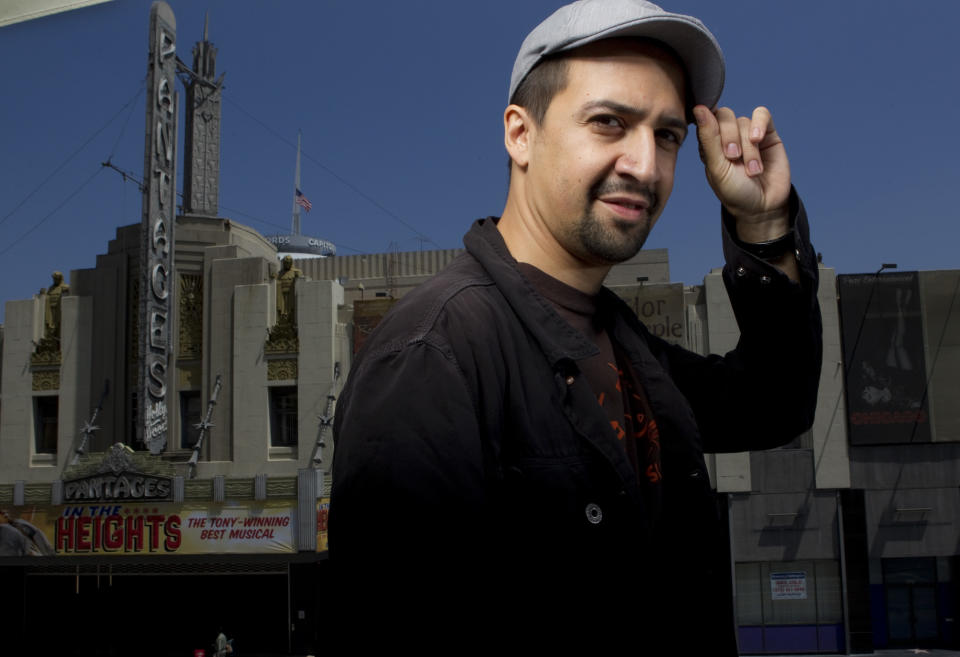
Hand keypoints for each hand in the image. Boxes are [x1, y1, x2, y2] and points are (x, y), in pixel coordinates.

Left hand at [693, 105, 790, 241]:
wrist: (762, 207)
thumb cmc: (735, 191)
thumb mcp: (717, 167)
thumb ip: (709, 138)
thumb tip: (698, 108)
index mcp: (709, 144)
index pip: (705, 120)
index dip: (710, 128)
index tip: (716, 147)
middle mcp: (727, 136)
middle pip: (724, 115)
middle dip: (729, 138)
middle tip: (733, 158)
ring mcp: (747, 133)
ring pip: (743, 121)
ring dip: (748, 147)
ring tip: (752, 169)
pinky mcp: (768, 133)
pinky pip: (762, 114)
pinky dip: (759, 125)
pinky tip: (758, 140)